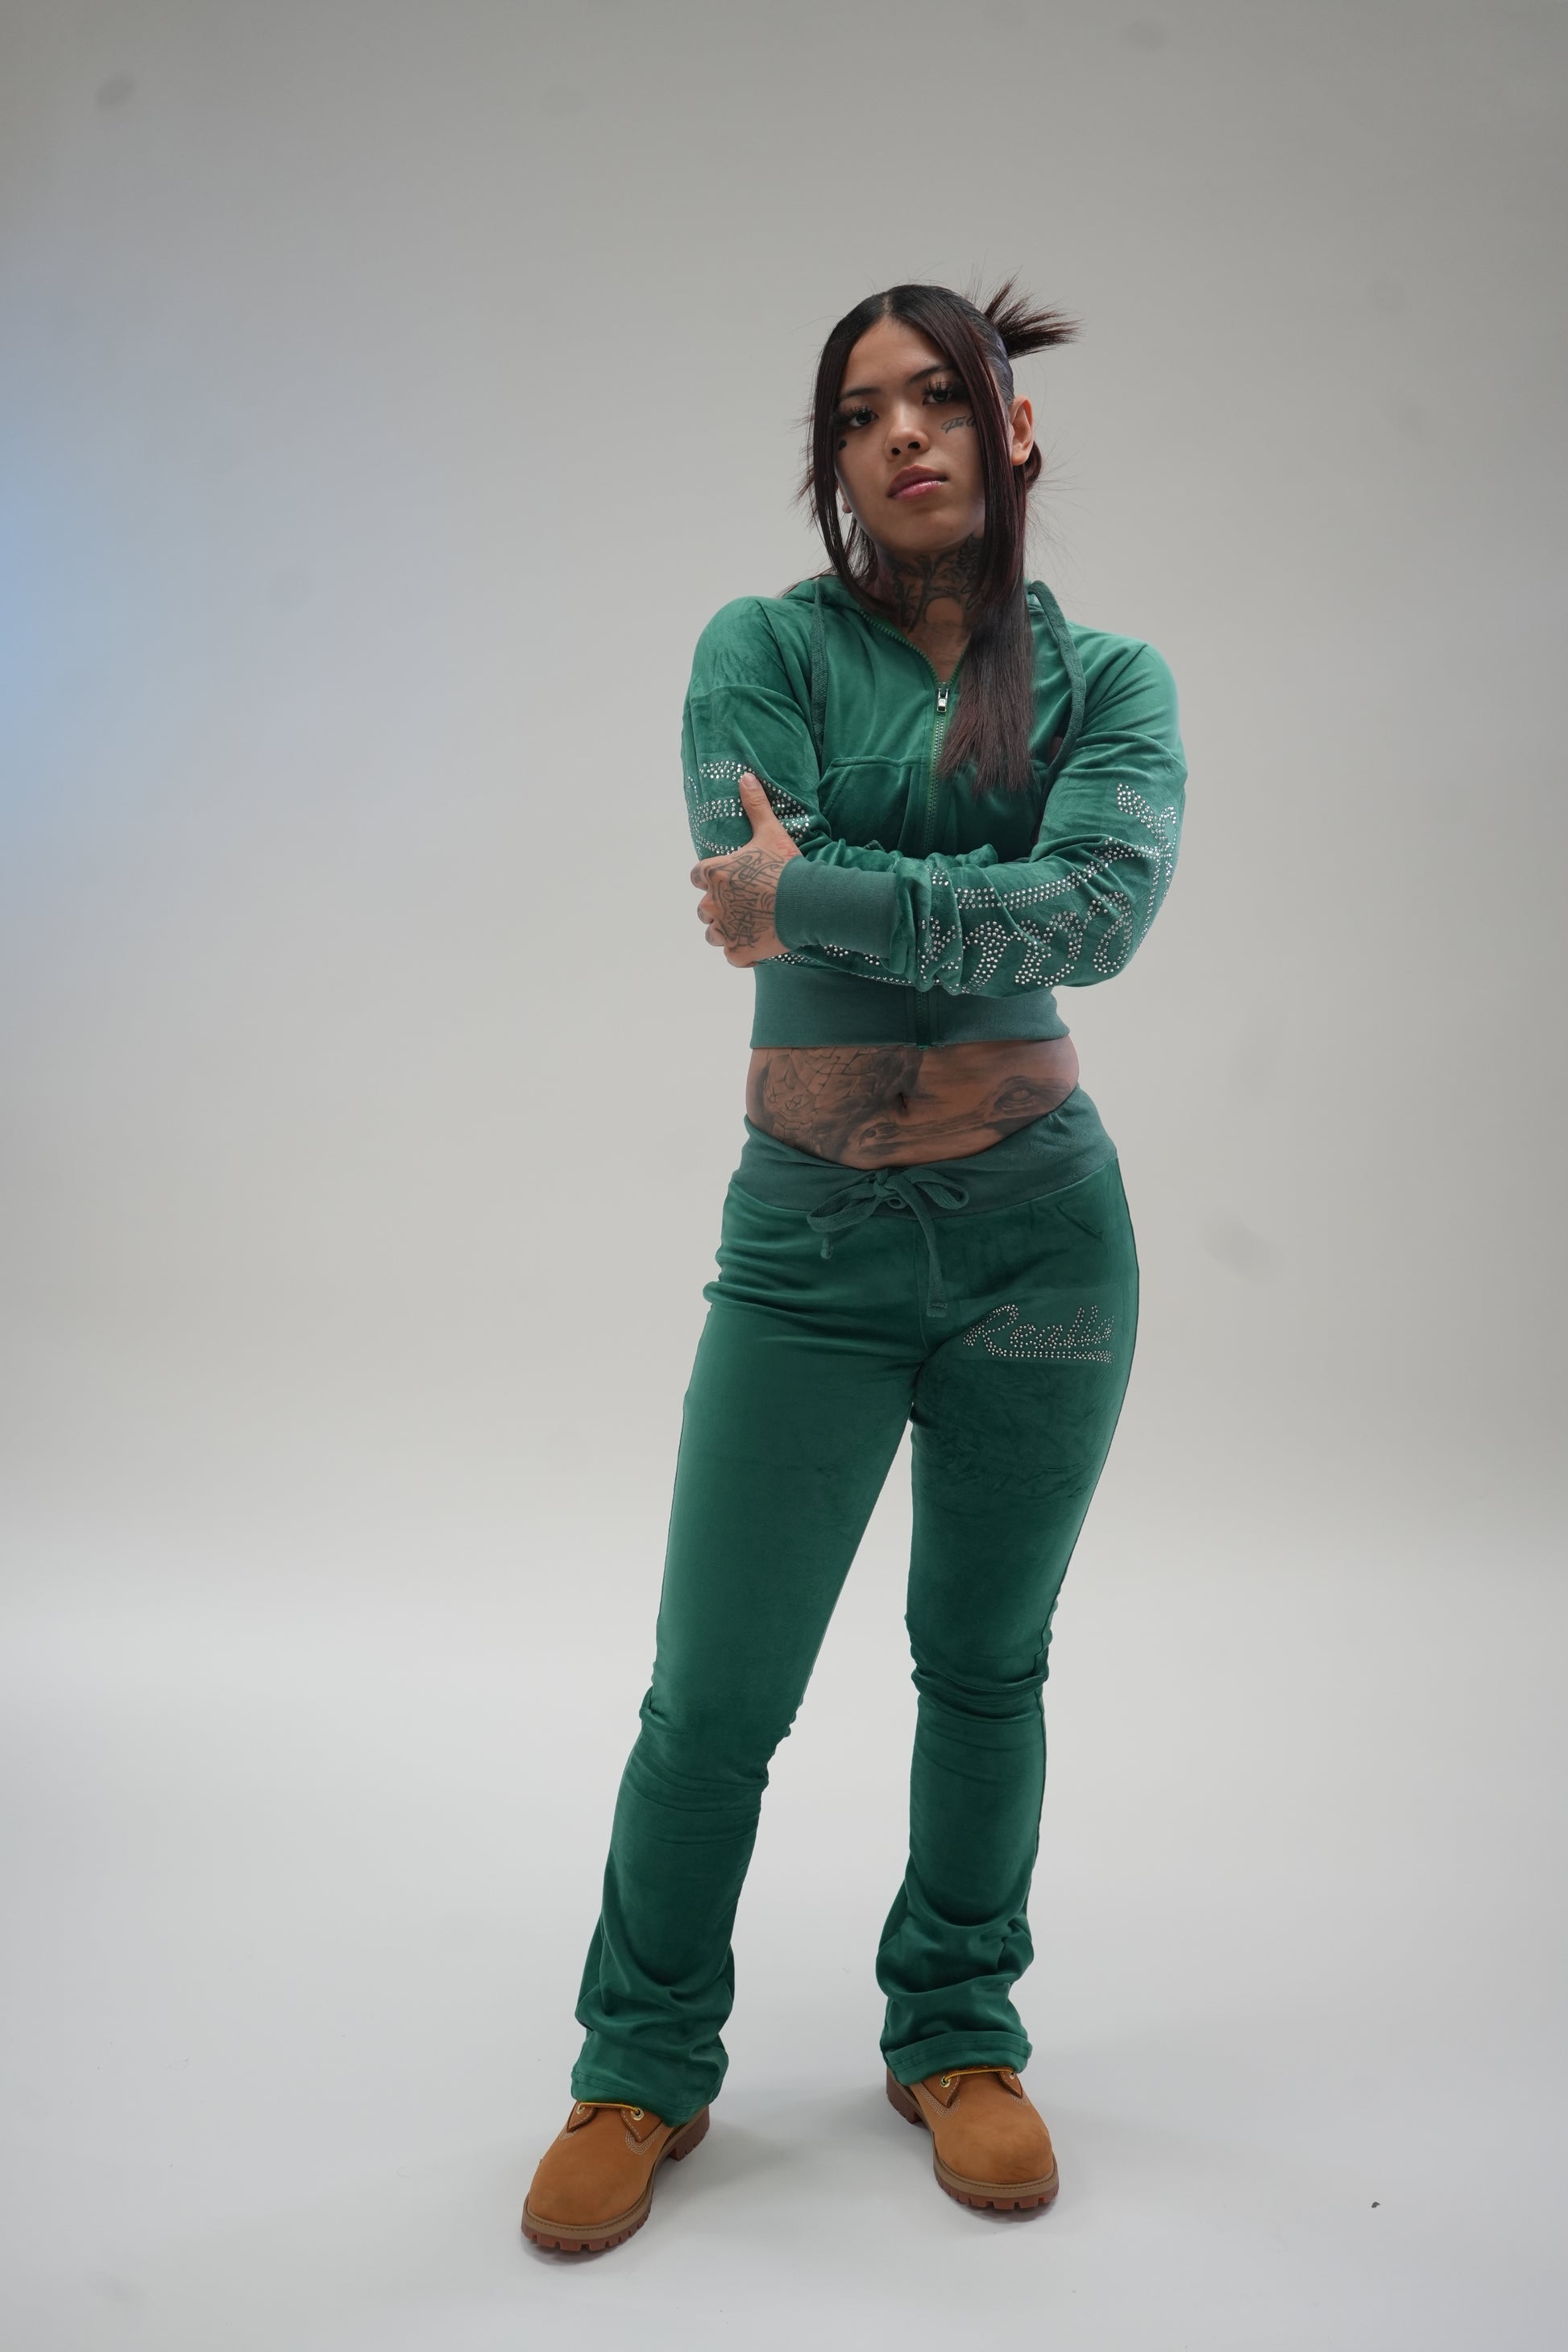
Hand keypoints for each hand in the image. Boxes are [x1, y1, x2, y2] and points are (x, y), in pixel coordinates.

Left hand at [690, 771, 800, 964]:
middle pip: (703, 908)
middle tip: (744, 902)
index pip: (696, 877)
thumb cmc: (785, 865)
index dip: (710, 878)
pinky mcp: (739, 951)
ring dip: (726, 930)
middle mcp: (712, 903)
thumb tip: (745, 775)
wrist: (806, 901)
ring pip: (713, 934)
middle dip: (719, 906)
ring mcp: (724, 930)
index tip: (727, 879)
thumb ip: (755, 806)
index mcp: (714, 874)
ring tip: (749, 925)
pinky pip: (731, 956)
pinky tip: (756, 946)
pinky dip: (741, 953)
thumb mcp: (769, 832)